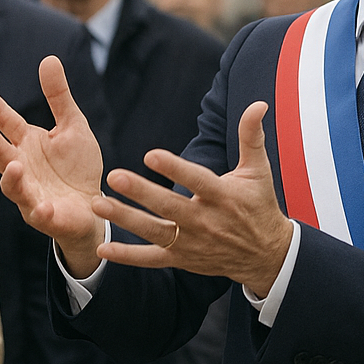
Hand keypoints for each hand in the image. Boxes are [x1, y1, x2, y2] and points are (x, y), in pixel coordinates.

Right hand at [0, 55, 104, 276]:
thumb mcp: (72, 124)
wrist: (93, 205)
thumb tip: (48, 58)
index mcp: (28, 143)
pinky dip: (40, 211)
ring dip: (12, 178)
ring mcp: (30, 193)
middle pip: (2, 155)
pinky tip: (44, 206)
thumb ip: (58, 96)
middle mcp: (22, 167)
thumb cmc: (77, 165)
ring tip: (16, 166)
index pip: (6, 122)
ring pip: (14, 187)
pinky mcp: (45, 216)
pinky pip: (39, 214)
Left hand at [93, 101, 292, 297]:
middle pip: (168, 206)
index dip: (174, 168)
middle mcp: (205, 221)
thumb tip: (258, 104)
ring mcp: (191, 243)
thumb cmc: (259, 204)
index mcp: (223, 196)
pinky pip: (152, 259)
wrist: (265, 255)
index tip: (150, 154)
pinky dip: (128, 257)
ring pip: (154, 232)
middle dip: (141, 192)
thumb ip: (251, 135)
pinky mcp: (182, 259)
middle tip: (114, 176)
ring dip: (125, 219)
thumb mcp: (259, 169)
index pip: (196, 180)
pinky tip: (103, 249)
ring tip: (98, 202)